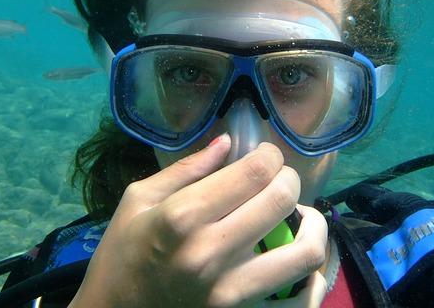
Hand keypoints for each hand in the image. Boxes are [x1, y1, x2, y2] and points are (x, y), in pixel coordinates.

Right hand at [69, 135, 328, 307]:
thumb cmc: (121, 254)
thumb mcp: (138, 200)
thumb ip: (186, 169)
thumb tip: (228, 142)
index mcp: (182, 216)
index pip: (254, 172)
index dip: (270, 155)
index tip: (264, 155)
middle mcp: (210, 252)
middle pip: (282, 200)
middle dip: (289, 179)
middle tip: (279, 180)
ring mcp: (230, 291)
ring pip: (305, 252)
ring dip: (312, 225)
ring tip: (298, 218)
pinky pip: (300, 302)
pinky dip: (311, 279)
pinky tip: (299, 261)